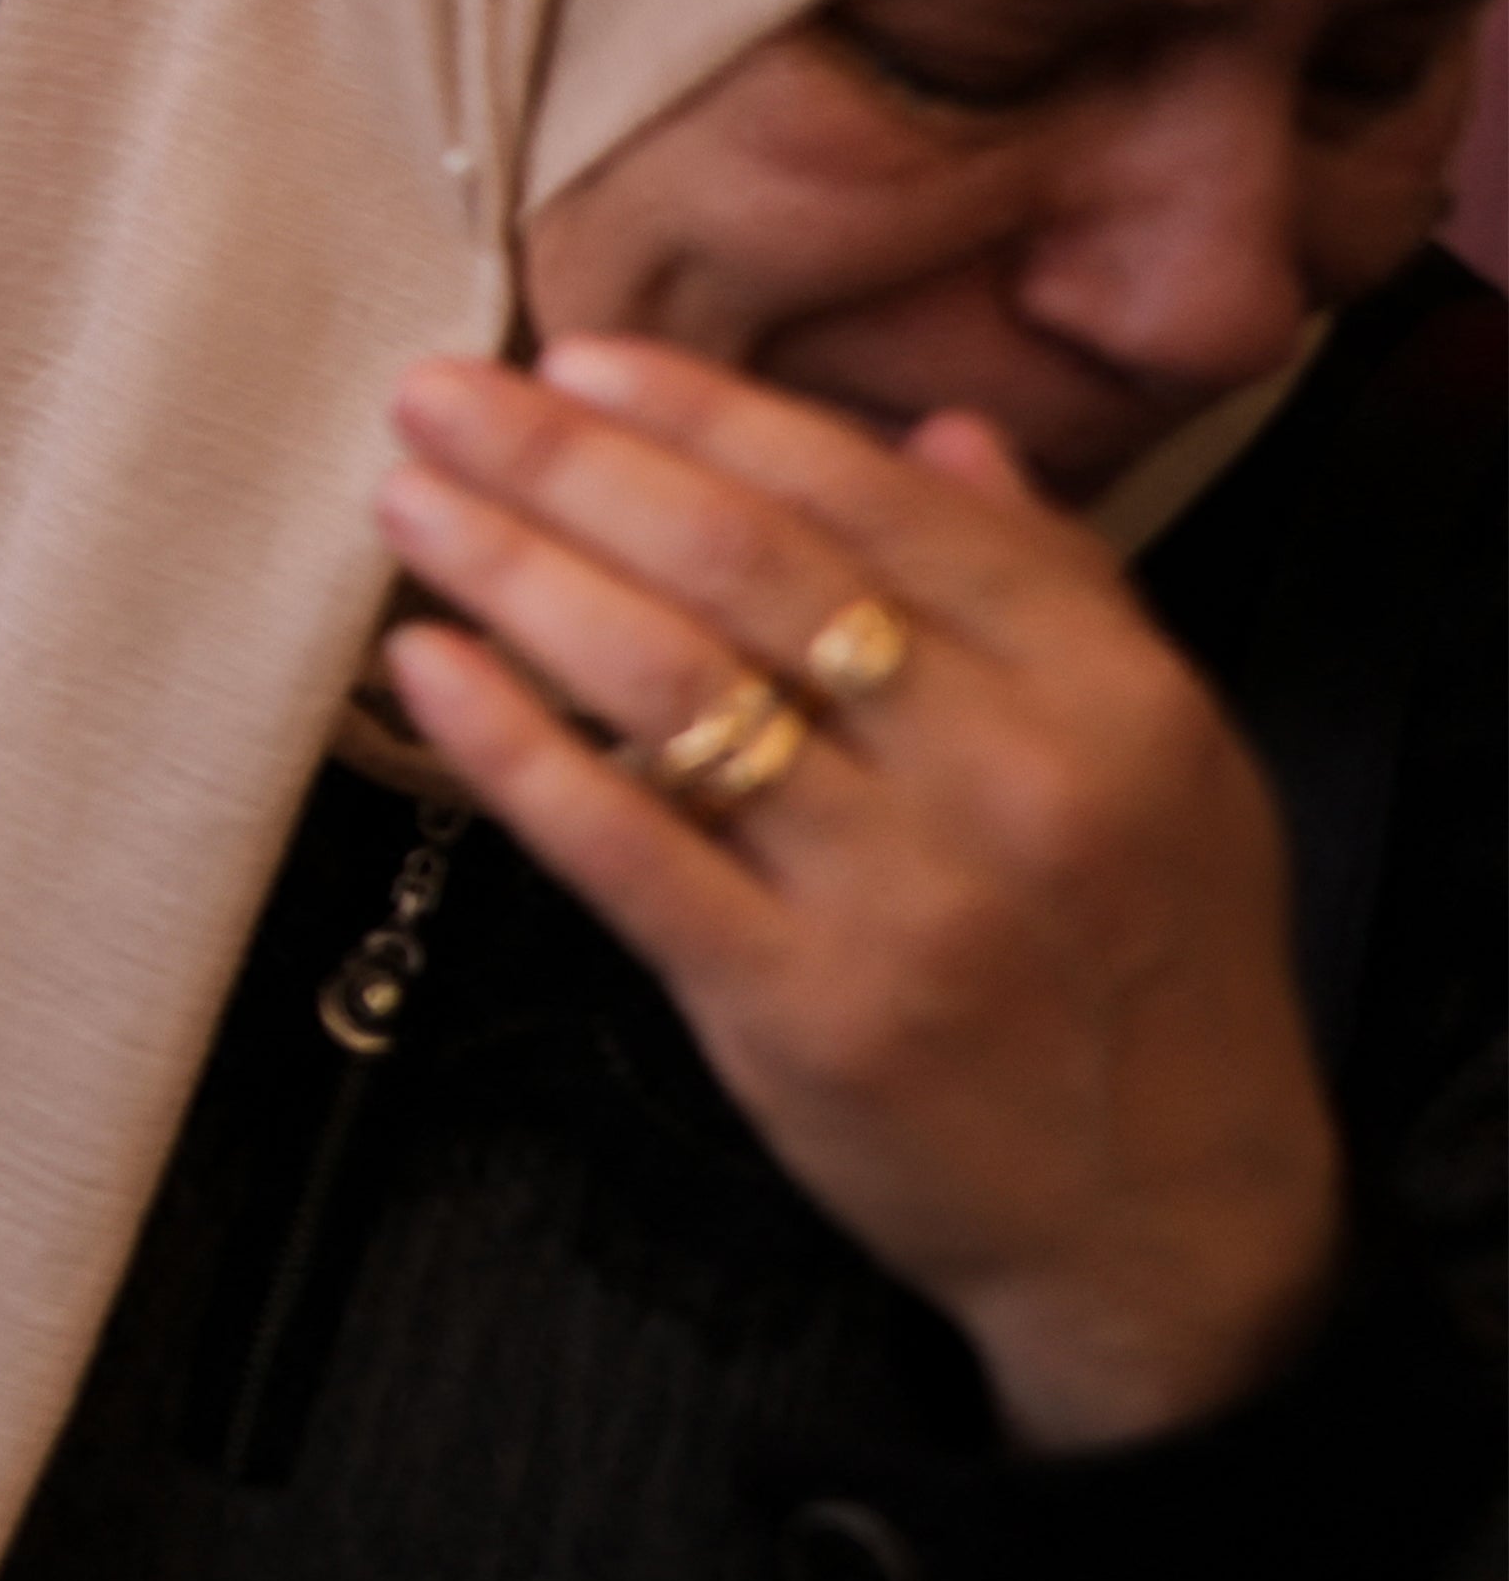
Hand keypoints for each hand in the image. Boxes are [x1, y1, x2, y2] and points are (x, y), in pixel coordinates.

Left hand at [378, 335, 1343, 1452]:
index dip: (708, 415)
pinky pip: (624, 846)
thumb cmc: (1150, 971)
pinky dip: (510, 745)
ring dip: (516, 572)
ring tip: (411, 501)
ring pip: (671, 685)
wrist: (1168, 1223)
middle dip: (575, 462)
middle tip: (442, 394)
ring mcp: (897, 898)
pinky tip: (426, 665)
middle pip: (750, 570)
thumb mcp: (1164, 759)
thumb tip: (938, 430)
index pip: (872, 505)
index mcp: (1099, 695)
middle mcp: (1004, 778)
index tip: (577, 357)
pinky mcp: (795, 1009)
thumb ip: (1052, 583)